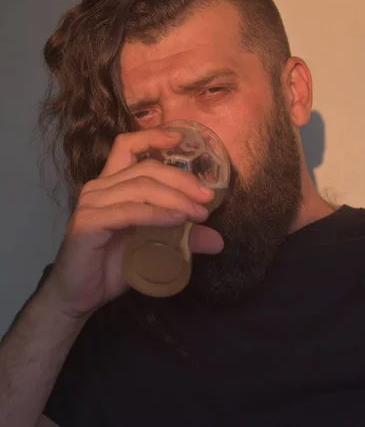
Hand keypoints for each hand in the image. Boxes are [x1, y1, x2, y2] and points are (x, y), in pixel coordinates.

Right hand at [41, 129, 223, 318]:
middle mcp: (99, 187)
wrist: (79, 297)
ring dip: (175, 198)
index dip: (152, 136)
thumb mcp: (153, 248)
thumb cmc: (112, 267)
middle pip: (146, 168)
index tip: (181, 139)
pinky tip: (178, 220)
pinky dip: (157, 214)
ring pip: (141, 187)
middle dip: (181, 179)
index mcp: (111, 183)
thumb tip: (217, 239)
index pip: (128, 146)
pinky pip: (130, 211)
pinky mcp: (89, 223)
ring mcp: (92, 203)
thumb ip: (181, 237)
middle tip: (207, 196)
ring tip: (199, 214)